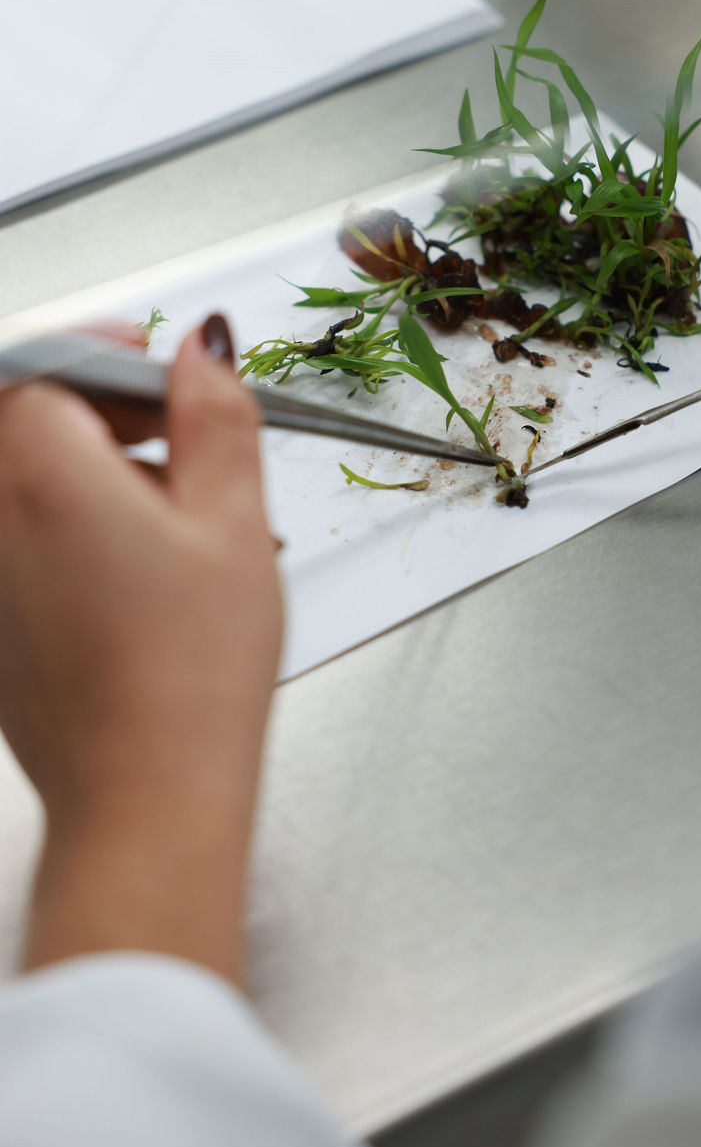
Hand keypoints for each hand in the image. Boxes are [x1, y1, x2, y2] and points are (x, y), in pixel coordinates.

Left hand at [0, 316, 282, 982]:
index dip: (114, 355)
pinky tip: (134, 568)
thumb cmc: (188, 677)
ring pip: (19, 477)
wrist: (145, 796)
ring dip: (83, 468)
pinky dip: (63, 523)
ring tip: (169, 517)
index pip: (54, 364)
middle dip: (98, 410)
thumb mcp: (233, 520)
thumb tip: (201, 350)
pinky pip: (15, 535)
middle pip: (22, 414)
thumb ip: (216, 415)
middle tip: (175, 438)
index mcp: (40, 472)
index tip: (163, 368)